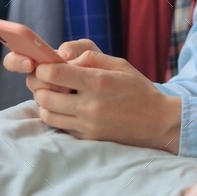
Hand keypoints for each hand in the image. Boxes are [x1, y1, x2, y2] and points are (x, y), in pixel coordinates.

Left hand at [25, 39, 181, 151]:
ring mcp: (87, 124)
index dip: (43, 67)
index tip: (46, 65)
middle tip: (47, 80)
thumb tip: (67, 59)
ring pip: (47, 113)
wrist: (157, 122)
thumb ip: (92, 58)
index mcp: (98, 82)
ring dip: (45, 102)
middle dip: (39, 85)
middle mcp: (90, 105)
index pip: (55, 74)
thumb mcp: (120, 65)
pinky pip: (59, 126)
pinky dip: (55, 115)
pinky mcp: (87, 137)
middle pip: (44, 95)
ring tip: (56, 94)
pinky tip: (65, 107)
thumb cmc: (139, 90)